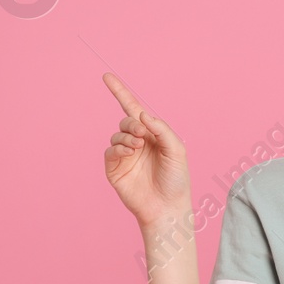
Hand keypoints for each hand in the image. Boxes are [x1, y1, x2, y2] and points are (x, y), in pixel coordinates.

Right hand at [102, 72, 192, 228]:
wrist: (167, 207)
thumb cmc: (176, 179)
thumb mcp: (177, 149)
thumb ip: (162, 129)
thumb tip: (142, 115)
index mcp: (152, 135)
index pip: (133, 109)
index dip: (120, 92)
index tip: (107, 76)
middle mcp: (137, 142)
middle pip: (126, 122)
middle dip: (132, 124)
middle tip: (142, 135)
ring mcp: (124, 155)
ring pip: (117, 135)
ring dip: (127, 137)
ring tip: (138, 147)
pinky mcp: (114, 169)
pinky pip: (110, 151)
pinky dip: (119, 148)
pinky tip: (129, 152)